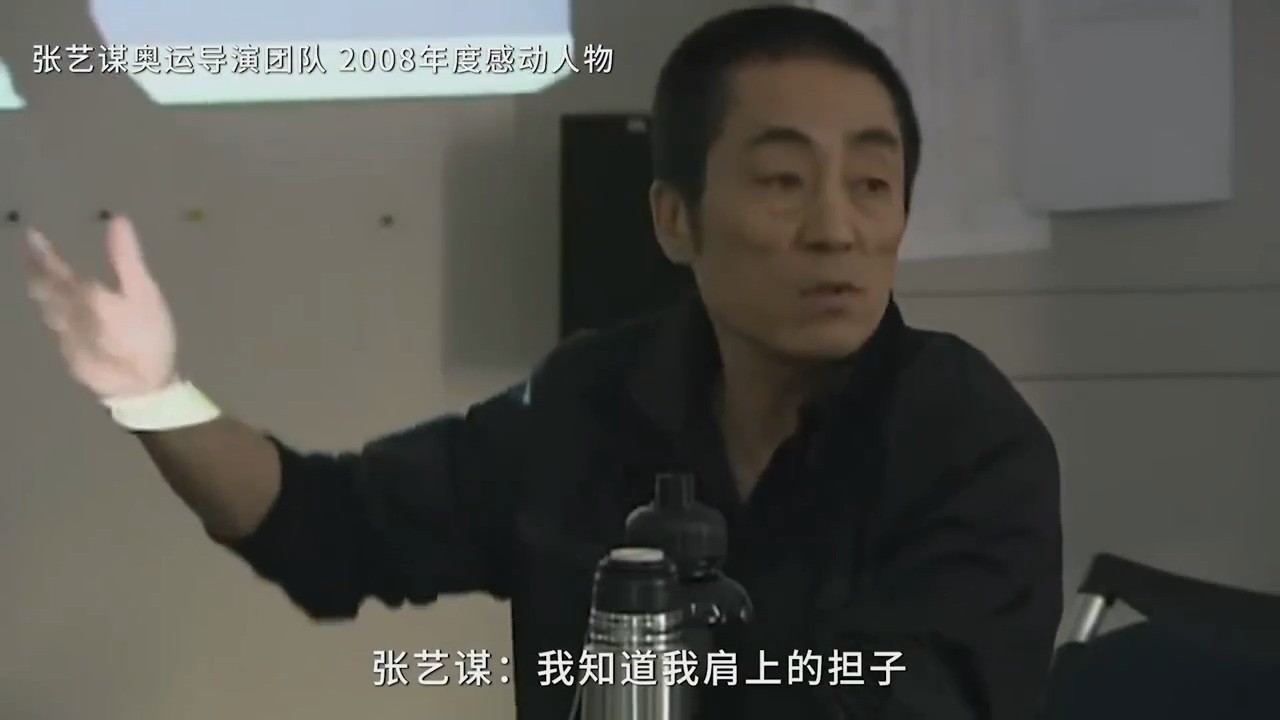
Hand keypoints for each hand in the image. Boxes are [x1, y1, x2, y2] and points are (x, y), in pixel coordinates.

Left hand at [24, 215, 177, 397]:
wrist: (141, 388)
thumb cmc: (148, 337)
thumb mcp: (145, 293)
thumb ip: (126, 258)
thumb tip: (115, 219)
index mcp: (84, 296)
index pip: (54, 270)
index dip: (42, 253)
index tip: (31, 235)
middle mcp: (67, 316)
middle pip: (43, 291)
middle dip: (35, 272)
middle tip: (31, 256)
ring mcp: (66, 340)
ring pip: (47, 312)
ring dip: (42, 294)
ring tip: (41, 282)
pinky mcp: (72, 359)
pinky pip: (58, 331)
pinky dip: (56, 318)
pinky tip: (62, 318)